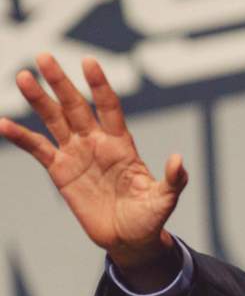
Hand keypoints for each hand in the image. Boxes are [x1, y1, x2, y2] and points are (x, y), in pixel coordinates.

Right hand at [0, 53, 186, 278]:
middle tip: (44, 56)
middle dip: (61, 82)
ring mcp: (77, 154)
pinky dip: (21, 137)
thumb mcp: (165, 199)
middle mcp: (97, 142)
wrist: (129, 239)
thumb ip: (173, 179)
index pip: (109, 107)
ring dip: (38, 100)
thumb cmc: (150, 216)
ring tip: (23, 77)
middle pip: (76, 106)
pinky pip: (38, 149)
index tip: (89, 62)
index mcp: (122, 143)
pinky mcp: (60, 171)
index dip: (99, 86)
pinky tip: (4, 123)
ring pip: (54, 120)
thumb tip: (177, 160)